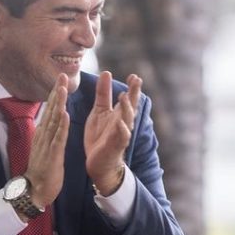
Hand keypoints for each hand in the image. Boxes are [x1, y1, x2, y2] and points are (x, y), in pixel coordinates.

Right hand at [25, 75, 69, 207]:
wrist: (34, 190)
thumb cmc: (42, 170)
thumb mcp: (45, 147)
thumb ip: (48, 134)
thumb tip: (52, 121)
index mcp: (43, 134)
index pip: (50, 110)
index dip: (55, 94)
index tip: (61, 80)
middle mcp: (43, 136)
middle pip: (51, 110)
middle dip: (57, 92)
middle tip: (62, 75)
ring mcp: (47, 144)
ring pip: (54, 121)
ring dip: (59, 104)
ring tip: (63, 88)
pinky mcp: (52, 154)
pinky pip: (58, 138)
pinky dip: (62, 125)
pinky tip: (65, 114)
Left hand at [85, 72, 141, 192]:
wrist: (98, 162)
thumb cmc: (100, 136)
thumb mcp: (99, 111)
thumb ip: (103, 93)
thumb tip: (106, 73)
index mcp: (119, 113)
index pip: (128, 98)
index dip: (132, 87)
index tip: (134, 76)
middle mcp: (123, 122)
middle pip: (131, 106)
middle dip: (134, 93)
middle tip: (136, 80)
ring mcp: (121, 134)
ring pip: (127, 120)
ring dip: (126, 108)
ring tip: (124, 96)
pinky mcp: (115, 146)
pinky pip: (121, 137)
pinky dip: (122, 130)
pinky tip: (120, 123)